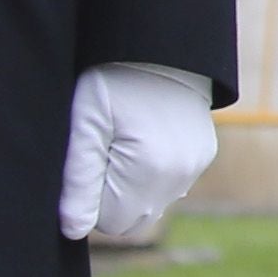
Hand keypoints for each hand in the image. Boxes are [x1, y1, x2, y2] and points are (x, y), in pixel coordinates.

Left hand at [58, 63, 220, 244]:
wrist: (161, 46)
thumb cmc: (114, 80)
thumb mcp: (85, 125)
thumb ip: (79, 180)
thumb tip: (74, 230)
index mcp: (150, 170)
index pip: (110, 222)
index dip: (92, 197)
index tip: (90, 159)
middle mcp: (180, 176)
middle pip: (133, 218)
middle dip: (113, 196)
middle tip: (104, 151)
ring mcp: (195, 166)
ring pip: (152, 203)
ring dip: (133, 186)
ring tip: (124, 141)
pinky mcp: (203, 155)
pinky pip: (171, 185)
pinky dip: (153, 172)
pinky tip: (145, 138)